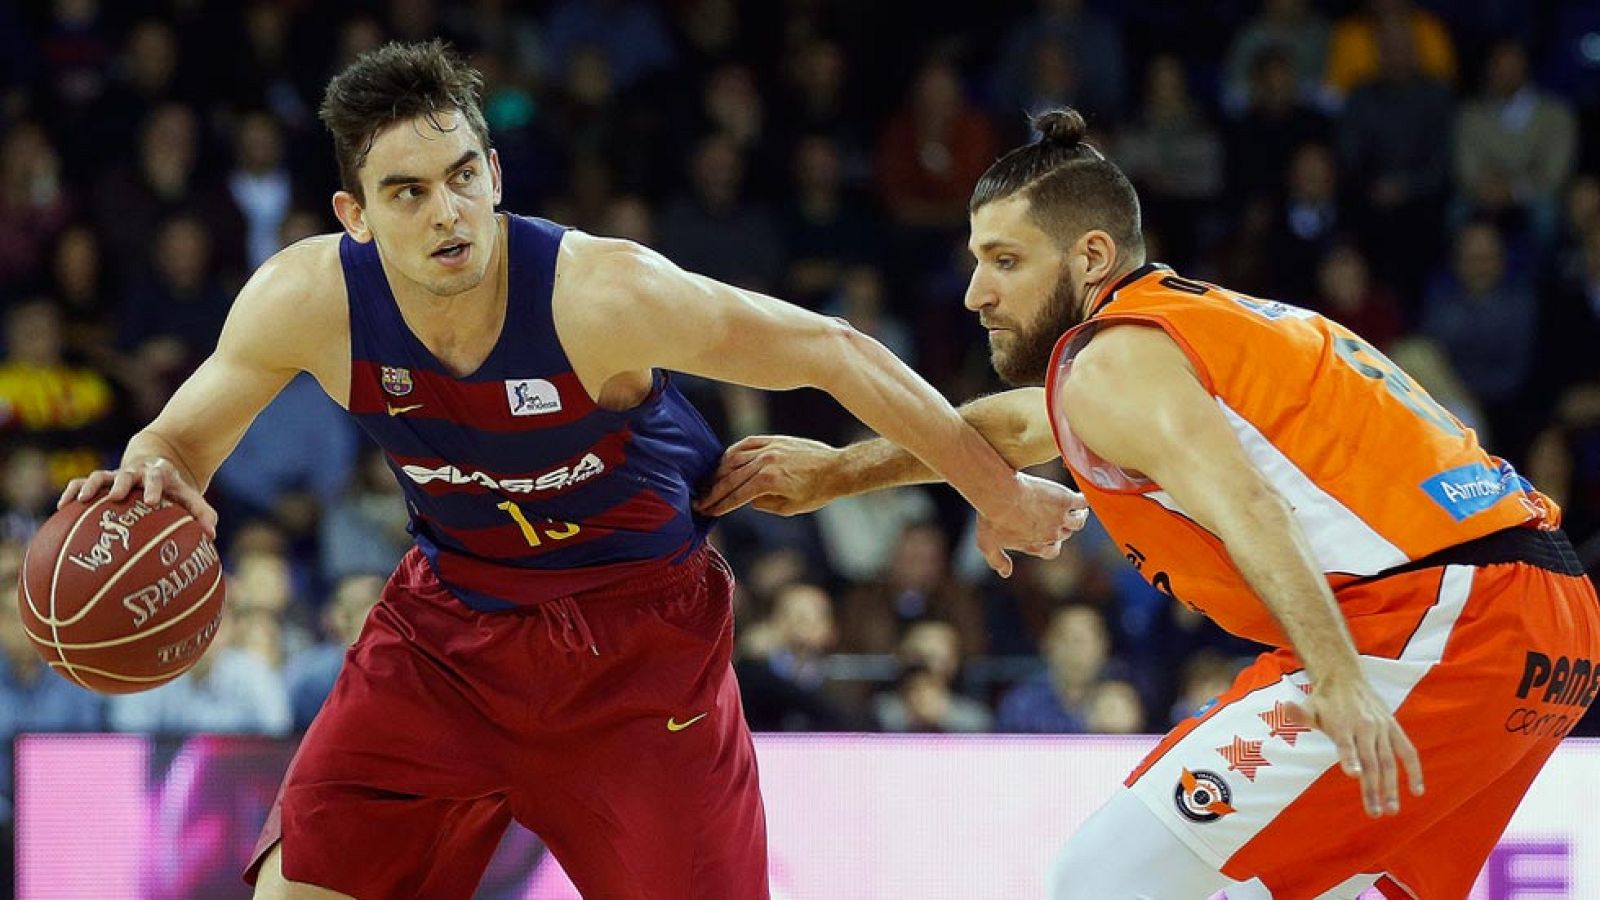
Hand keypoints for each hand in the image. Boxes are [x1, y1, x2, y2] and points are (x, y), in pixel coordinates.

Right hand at [58, 457, 218, 538]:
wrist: (155, 464)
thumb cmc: (173, 490)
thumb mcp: (189, 498)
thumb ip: (202, 514)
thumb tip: (211, 535)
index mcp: (159, 475)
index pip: (159, 477)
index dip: (155, 487)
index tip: (152, 501)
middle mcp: (136, 473)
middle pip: (128, 475)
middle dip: (123, 484)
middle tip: (117, 497)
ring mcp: (115, 476)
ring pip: (101, 476)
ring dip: (92, 486)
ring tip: (83, 500)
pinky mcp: (100, 481)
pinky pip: (82, 483)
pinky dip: (73, 491)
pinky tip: (63, 507)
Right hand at [696, 435, 840, 516]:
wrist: (837, 469)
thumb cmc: (817, 492)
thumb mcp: (790, 507)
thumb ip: (765, 505)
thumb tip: (748, 500)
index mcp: (769, 481)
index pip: (736, 495)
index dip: (720, 504)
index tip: (707, 511)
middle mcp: (765, 461)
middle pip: (730, 477)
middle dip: (712, 491)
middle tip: (699, 501)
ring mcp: (769, 447)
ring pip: (733, 458)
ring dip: (718, 472)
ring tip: (709, 483)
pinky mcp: (774, 439)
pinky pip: (746, 443)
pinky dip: (733, 452)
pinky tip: (725, 461)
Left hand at [975, 474, 1089, 577]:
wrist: (1000, 494)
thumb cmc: (991, 518)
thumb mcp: (987, 544)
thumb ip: (997, 560)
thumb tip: (1006, 573)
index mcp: (1035, 545)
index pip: (1052, 551)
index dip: (1052, 544)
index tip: (1049, 535)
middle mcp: (1051, 535)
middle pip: (1065, 534)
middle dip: (1062, 526)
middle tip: (1057, 515)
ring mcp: (1060, 518)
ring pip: (1078, 521)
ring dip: (1079, 516)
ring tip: (1077, 508)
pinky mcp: (1065, 500)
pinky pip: (1083, 502)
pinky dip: (1085, 501)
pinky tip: (1080, 496)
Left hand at [1284, 678, 1423, 817]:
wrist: (1345, 678)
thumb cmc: (1324, 700)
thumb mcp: (1309, 707)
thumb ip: (1300, 714)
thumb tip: (1286, 708)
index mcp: (1343, 724)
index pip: (1347, 744)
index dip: (1350, 758)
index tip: (1353, 774)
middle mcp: (1365, 726)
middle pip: (1370, 761)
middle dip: (1373, 788)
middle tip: (1375, 813)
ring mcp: (1382, 728)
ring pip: (1389, 761)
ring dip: (1391, 786)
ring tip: (1391, 809)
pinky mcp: (1394, 728)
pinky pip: (1407, 751)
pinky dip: (1414, 769)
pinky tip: (1417, 790)